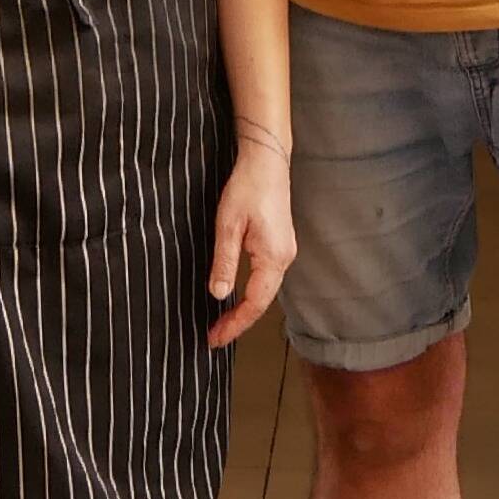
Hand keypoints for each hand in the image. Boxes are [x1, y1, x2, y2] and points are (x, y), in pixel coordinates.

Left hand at [206, 139, 295, 348]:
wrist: (267, 160)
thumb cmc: (247, 188)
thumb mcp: (228, 225)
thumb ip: (224, 262)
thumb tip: (218, 295)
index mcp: (273, 258)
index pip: (254, 304)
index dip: (234, 324)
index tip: (214, 339)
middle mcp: (284, 258)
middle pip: (262, 301)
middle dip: (238, 321)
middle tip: (213, 336)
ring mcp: (285, 251)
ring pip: (265, 290)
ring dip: (245, 308)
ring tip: (222, 321)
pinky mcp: (280, 243)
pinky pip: (266, 278)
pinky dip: (251, 292)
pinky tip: (237, 295)